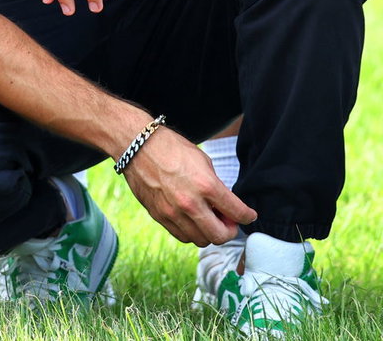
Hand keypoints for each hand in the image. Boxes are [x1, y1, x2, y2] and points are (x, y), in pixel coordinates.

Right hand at [120, 126, 256, 245]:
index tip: (247, 215)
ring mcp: (172, 212)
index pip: (238, 213)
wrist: (137, 145)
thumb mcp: (202, 162)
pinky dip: (191, 232)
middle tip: (226, 219)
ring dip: (209, 232)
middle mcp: (190, 203)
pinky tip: (191, 219)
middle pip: (221, 236)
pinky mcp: (159, 215)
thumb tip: (225, 207)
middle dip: (229, 229)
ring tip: (206, 219)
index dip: (248, 216)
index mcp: (206, 185)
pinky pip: (182, 236)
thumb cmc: (171, 148)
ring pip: (201, 240)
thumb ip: (216, 187)